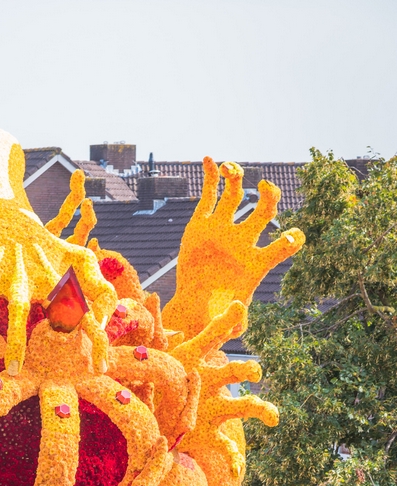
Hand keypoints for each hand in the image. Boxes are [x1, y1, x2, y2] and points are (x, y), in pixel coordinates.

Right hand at [0, 206, 116, 378]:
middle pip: (19, 314)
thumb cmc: (45, 247)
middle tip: (15, 372)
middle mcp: (22, 278)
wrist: (2, 212)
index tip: (98, 368)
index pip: (74, 311)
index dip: (89, 338)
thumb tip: (106, 320)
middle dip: (17, 343)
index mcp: (49, 280)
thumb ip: (98, 287)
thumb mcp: (78, 258)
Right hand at [163, 158, 304, 339]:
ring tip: (232, 170)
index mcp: (256, 263)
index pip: (281, 246)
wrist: (194, 307)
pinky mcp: (202, 223)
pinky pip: (209, 194)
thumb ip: (234, 323)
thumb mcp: (225, 325)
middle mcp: (243, 241)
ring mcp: (223, 229)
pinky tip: (210, 159)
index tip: (291, 236)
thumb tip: (238, 325)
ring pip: (237, 195)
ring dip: (238, 178)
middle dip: (270, 198)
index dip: (289, 240)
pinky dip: (210, 176)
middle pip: (264, 211)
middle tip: (267, 189)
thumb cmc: (215, 316)